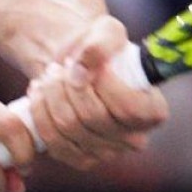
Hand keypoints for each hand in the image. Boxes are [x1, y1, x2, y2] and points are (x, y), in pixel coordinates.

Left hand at [24, 19, 168, 169]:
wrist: (77, 68)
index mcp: (153, 111)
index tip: (81, 64)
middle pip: (93, 118)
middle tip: (57, 68)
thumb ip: (101, 44)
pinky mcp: (81, 159)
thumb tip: (82, 68)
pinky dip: (40, 115)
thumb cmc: (100, 50)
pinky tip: (38, 96)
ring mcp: (108, 153)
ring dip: (50, 98)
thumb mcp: (106, 32)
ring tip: (47, 77)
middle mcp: (134, 139)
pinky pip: (53, 141)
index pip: (128, 107)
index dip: (101, 85)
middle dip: (67, 87)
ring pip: (69, 128)